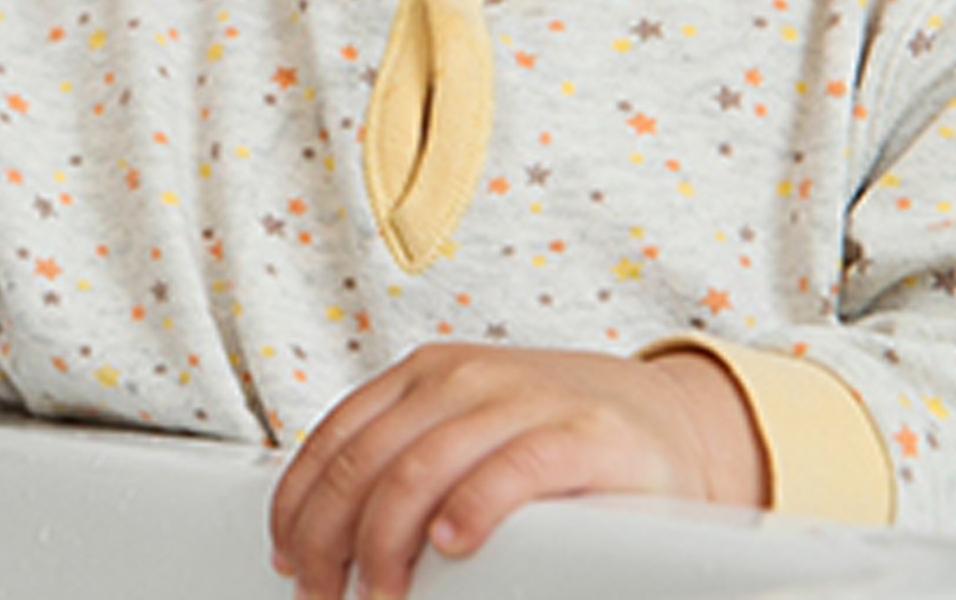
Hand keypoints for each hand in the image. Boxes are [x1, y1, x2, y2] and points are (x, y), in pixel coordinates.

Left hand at [270, 344, 765, 599]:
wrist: (668, 423)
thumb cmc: (554, 439)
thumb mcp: (467, 434)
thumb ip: (408, 463)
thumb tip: (327, 537)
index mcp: (423, 376)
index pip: (336, 438)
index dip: (300, 505)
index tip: (286, 559)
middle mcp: (463, 377)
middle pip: (366, 460)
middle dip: (330, 538)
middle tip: (323, 595)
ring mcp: (520, 399)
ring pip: (420, 467)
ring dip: (385, 542)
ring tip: (378, 593)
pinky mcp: (580, 434)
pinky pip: (510, 469)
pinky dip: (470, 509)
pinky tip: (451, 545)